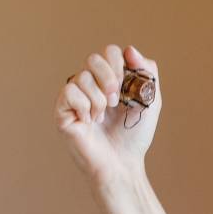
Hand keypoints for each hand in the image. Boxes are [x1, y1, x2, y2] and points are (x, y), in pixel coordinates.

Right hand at [56, 44, 160, 186]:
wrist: (122, 163)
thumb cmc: (133, 136)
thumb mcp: (150, 100)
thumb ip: (146, 72)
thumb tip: (129, 49)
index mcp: (109, 79)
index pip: (109, 52)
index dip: (119, 63)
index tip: (127, 85)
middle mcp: (90, 85)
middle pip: (93, 58)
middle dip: (109, 78)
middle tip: (115, 101)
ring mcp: (75, 97)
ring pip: (82, 77)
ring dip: (99, 99)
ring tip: (102, 118)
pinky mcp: (62, 111)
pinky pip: (69, 92)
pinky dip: (84, 107)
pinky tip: (88, 122)